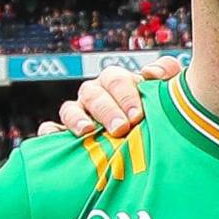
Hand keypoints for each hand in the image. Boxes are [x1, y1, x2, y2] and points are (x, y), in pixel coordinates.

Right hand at [37, 55, 176, 137]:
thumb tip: (150, 73)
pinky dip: (50, 133)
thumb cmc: (159, 116)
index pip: (116, 80)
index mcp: (117, 83)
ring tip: (85, 132)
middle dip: (106, 110)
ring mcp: (79, 115)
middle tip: (121, 128)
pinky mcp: (65, 135)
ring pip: (70, 109)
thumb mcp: (168, 94)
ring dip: (76, 119)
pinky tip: (54, 140)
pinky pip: (50, 131)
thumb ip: (167, 73)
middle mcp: (96, 96)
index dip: (125, 95)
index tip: (138, 115)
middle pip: (93, 93)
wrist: (155, 146)